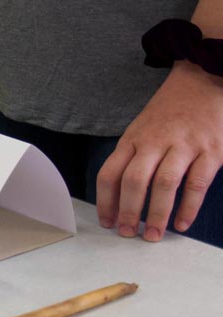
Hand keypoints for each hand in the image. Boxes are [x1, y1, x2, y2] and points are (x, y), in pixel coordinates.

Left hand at [96, 63, 222, 239]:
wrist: (202, 81)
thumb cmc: (168, 113)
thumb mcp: (140, 130)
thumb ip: (130, 159)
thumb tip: (118, 198)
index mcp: (132, 140)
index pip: (110, 174)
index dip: (105, 202)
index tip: (107, 222)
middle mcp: (154, 143)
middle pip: (134, 181)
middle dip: (129, 212)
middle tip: (128, 233)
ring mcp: (184, 146)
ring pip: (165, 184)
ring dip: (158, 213)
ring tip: (154, 235)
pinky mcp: (211, 151)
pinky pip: (197, 183)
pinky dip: (189, 206)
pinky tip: (182, 223)